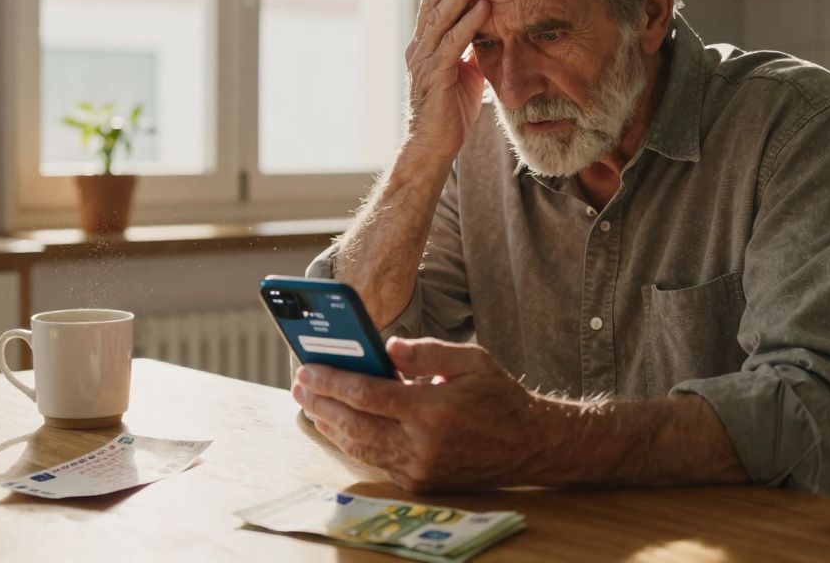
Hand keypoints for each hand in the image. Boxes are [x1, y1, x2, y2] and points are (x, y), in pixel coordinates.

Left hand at [291, 337, 547, 491]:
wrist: (530, 446)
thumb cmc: (500, 397)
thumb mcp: (471, 360)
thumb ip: (426, 352)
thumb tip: (387, 347)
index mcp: (433, 411)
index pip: (367, 395)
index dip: (332, 381)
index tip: (308, 368)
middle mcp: (421, 446)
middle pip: (354, 424)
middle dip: (320, 402)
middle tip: (299, 384)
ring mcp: (418, 469)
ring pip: (359, 447)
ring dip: (329, 424)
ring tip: (310, 402)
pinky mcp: (419, 483)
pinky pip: (374, 460)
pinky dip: (352, 441)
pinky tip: (339, 423)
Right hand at [403, 0, 491, 161]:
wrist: (434, 147)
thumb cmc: (450, 114)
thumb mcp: (465, 75)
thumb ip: (471, 52)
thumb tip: (489, 34)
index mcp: (423, 47)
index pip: (432, 5)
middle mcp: (419, 49)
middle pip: (433, 4)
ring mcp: (424, 62)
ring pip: (441, 18)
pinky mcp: (436, 77)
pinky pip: (452, 44)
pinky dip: (469, 24)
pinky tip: (485, 7)